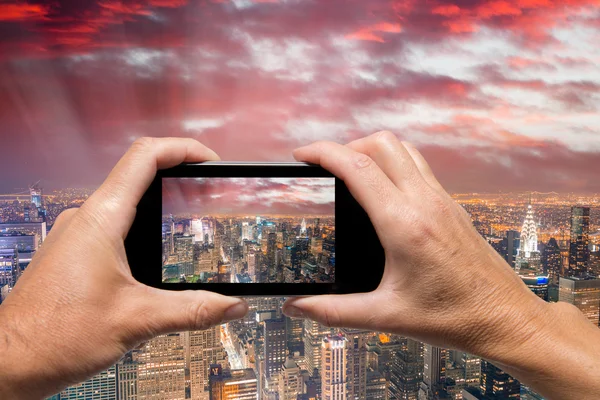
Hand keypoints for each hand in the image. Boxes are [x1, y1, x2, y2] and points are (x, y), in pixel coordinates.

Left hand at [0, 138, 248, 398]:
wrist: (9, 362)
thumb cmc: (55, 335)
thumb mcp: (138, 320)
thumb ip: (193, 310)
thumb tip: (233, 306)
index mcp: (102, 220)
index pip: (145, 157)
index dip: (183, 149)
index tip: (210, 159)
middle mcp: (85, 219)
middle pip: (137, 176)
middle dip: (178, 179)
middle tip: (207, 194)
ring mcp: (75, 234)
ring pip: (123, 203)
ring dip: (158, 207)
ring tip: (187, 224)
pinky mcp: (71, 252)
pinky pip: (109, 226)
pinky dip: (139, 229)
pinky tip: (152, 258)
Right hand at [283, 132, 549, 359]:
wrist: (505, 318)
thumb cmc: (452, 318)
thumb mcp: (385, 317)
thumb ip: (333, 311)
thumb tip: (295, 307)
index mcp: (404, 225)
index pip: (357, 167)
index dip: (323, 153)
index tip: (301, 155)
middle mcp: (425, 202)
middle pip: (381, 143)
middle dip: (346, 145)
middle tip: (325, 167)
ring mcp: (442, 200)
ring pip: (402, 149)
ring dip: (372, 150)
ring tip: (350, 173)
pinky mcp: (451, 206)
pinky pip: (418, 166)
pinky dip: (393, 163)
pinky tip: (382, 191)